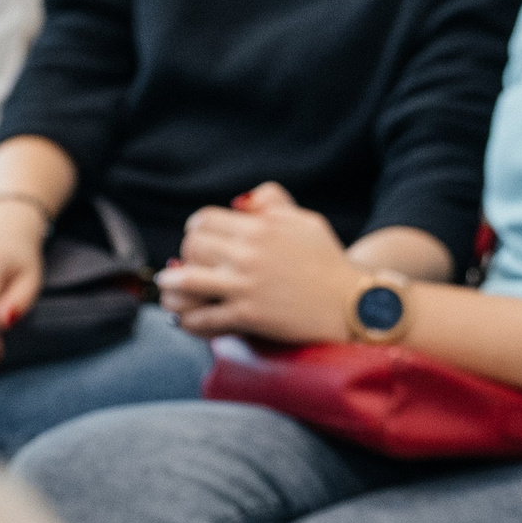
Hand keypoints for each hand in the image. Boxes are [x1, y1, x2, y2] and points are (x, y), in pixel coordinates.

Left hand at [166, 184, 360, 342]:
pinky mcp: (249, 317)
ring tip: (167, 288)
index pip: (205, 220)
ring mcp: (246, 286)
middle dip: (187, 255)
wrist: (354, 304)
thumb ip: (272, 203)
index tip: (197, 238)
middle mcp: (248, 254)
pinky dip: (188, 320)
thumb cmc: (329, 262)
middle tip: (188, 263)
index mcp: (260, 227)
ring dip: (172, 286)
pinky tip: (183, 320)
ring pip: (188, 281)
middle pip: (192, 247)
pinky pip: (205, 318)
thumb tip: (240, 201)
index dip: (195, 229)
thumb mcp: (305, 220)